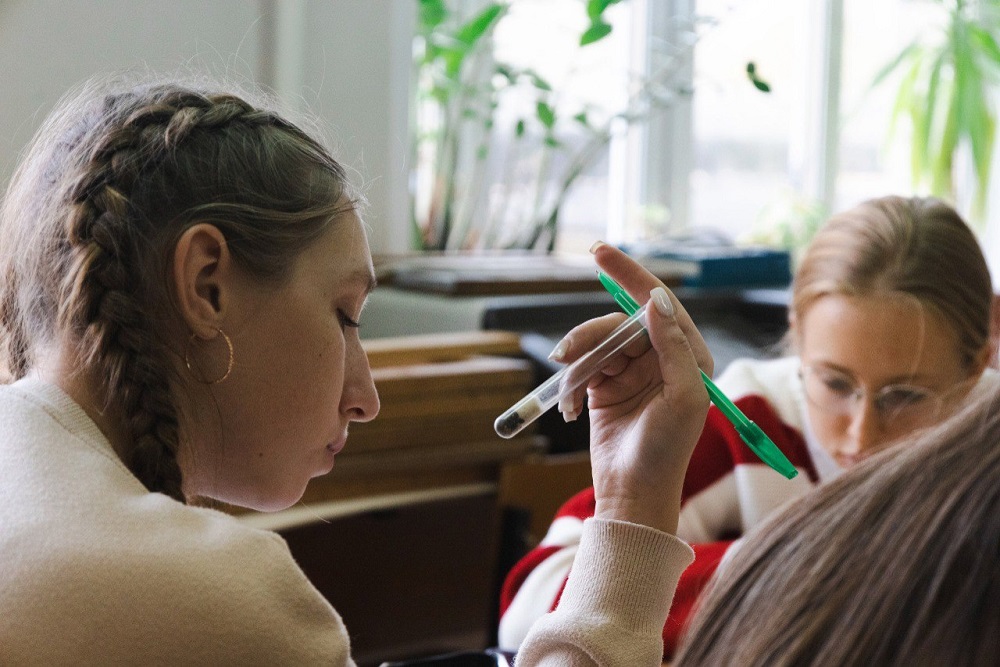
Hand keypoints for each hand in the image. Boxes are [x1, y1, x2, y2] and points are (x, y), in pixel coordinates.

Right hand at [551, 243, 712, 533]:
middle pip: (619, 323)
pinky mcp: (605, 386)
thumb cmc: (666, 450)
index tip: (600, 252)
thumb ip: (674, 346)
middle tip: (566, 353)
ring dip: (579, 363)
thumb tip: (657, 301)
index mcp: (689, 356)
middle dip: (592, 337)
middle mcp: (661, 358)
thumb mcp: (682, 397)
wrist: (633, 492)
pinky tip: (573, 410)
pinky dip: (573, 384)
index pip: (659, 303)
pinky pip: (582, 367)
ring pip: (596, 343)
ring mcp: (631, 371)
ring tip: (572, 391)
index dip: (630, 275)